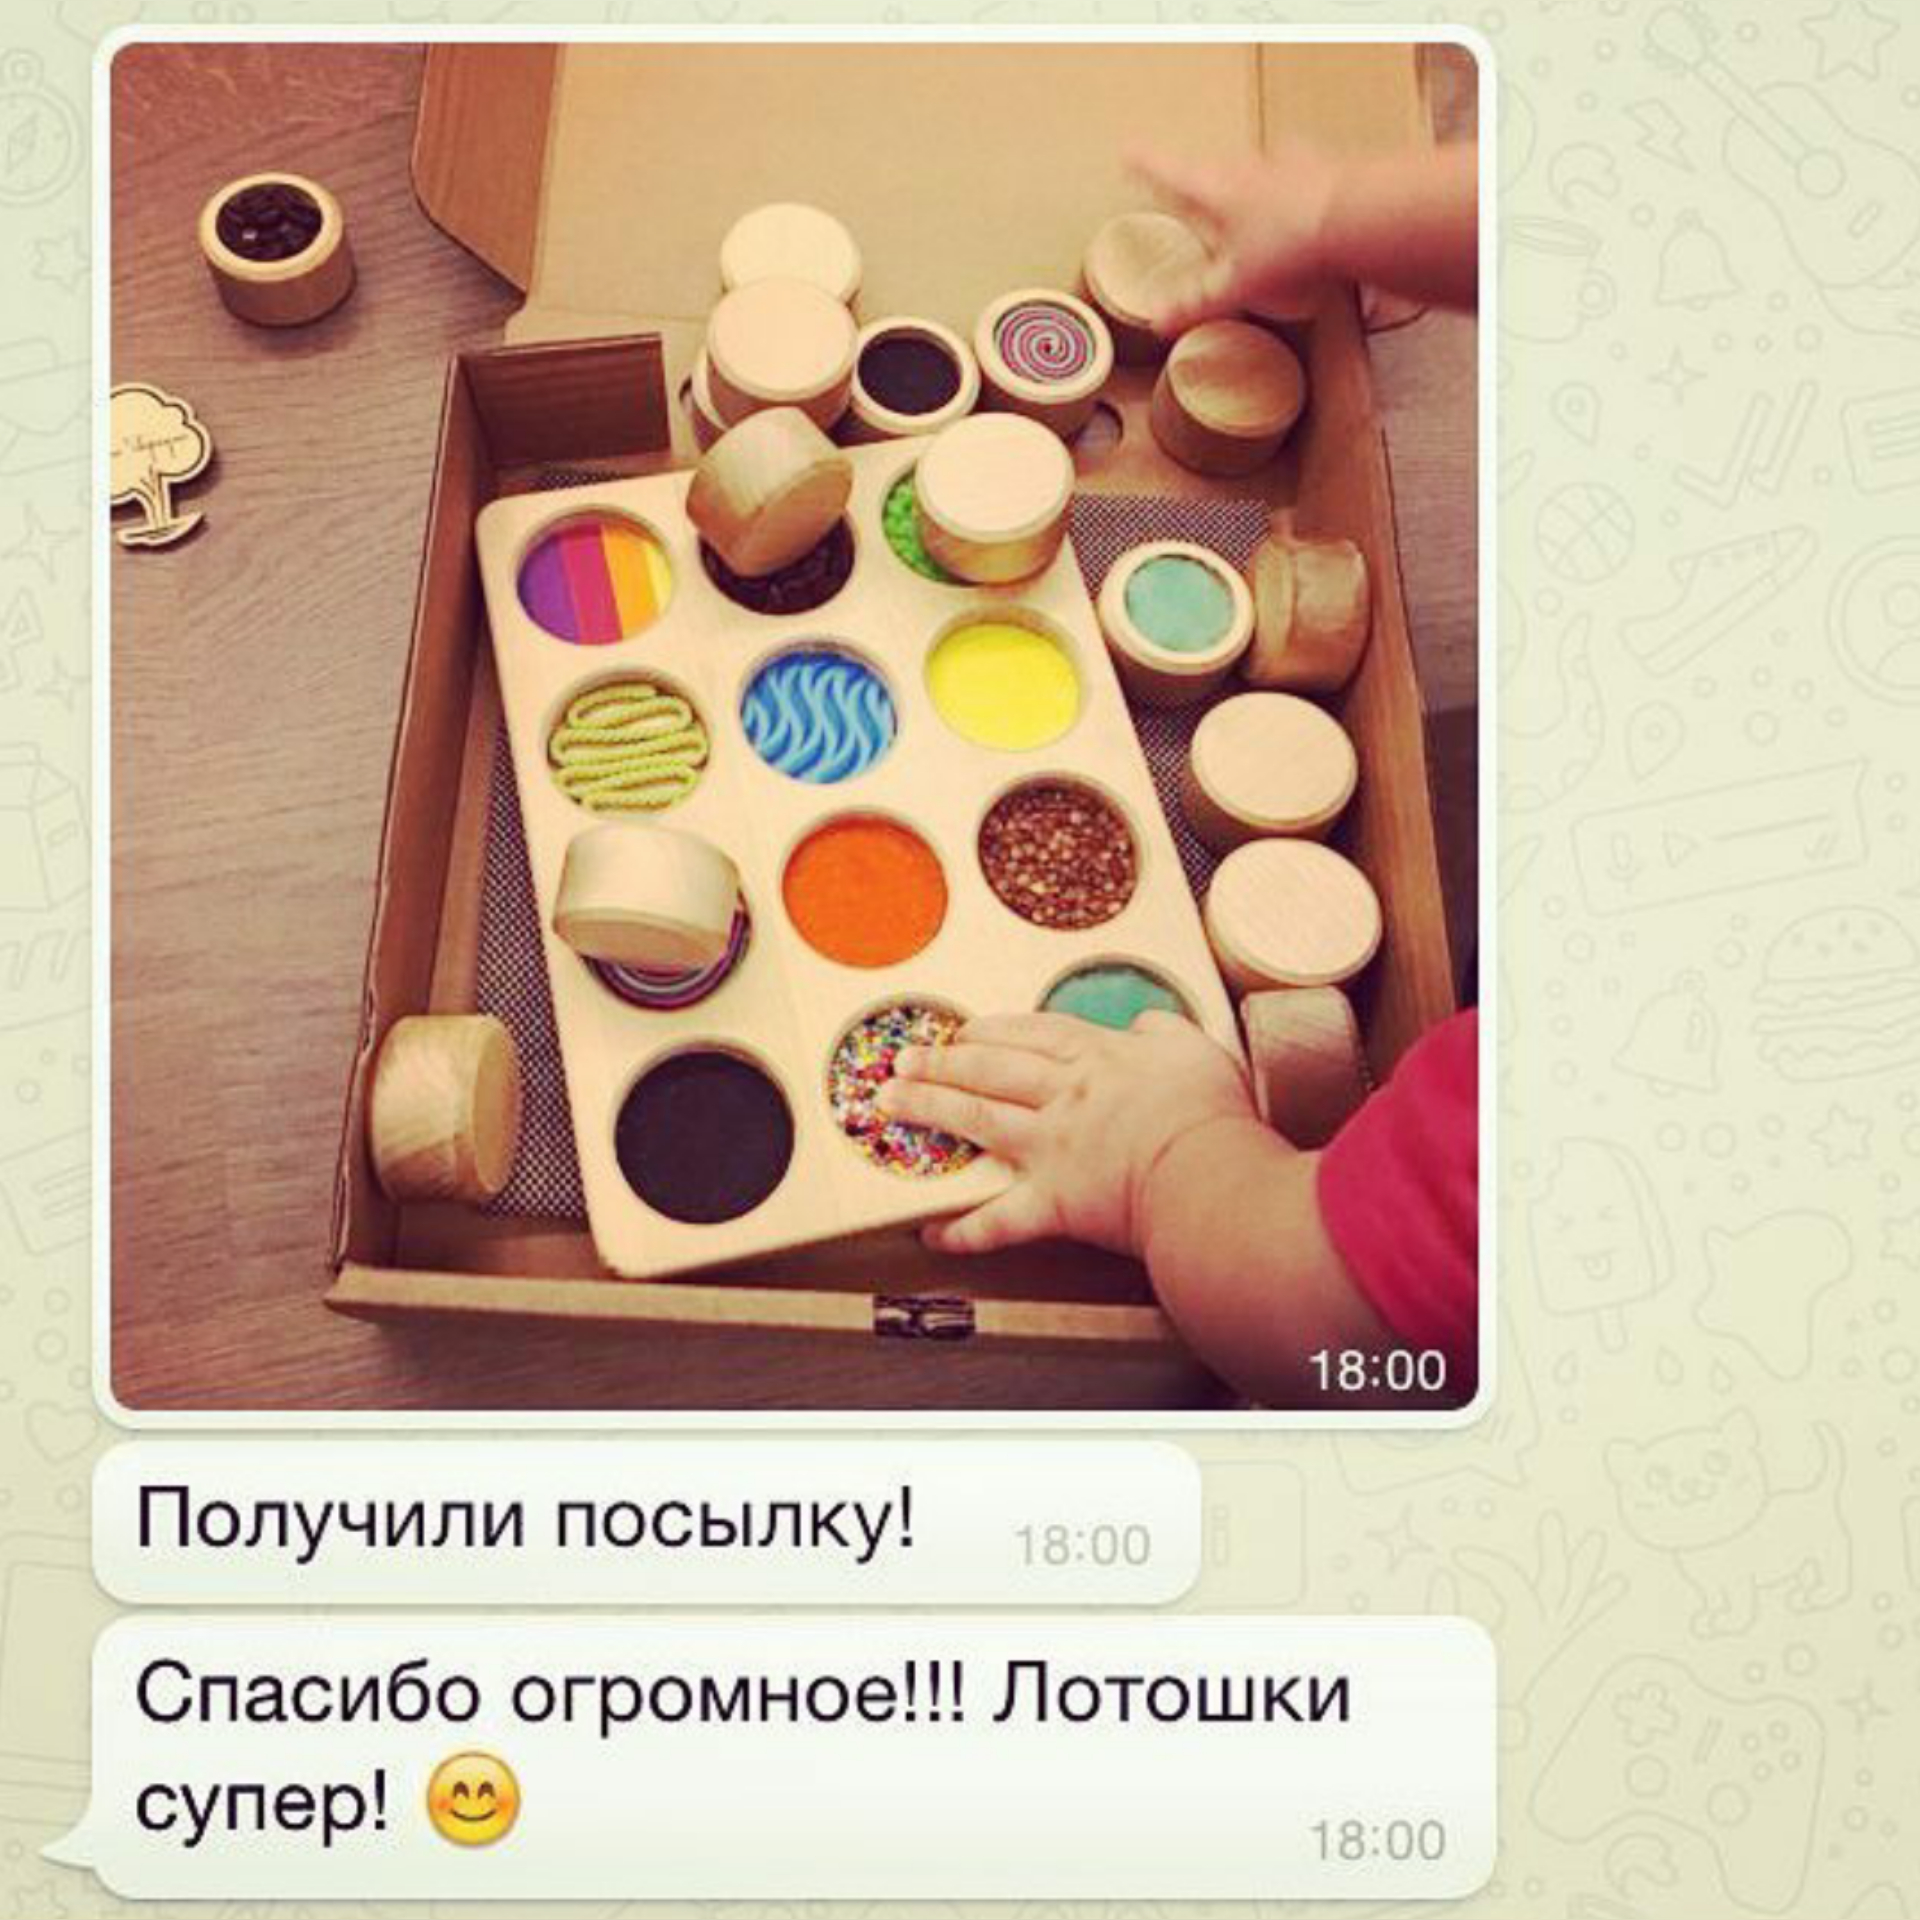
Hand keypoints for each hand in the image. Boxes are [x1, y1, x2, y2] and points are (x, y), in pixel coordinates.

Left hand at [876, 1009, 1261, 1258]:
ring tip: (891, 1104)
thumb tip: (1146, 1023)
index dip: (991, 1030)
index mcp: (1097, 1058)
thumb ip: (1163, 1030)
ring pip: (978, 1122)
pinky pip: (998, 1220)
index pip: (1031, 1034)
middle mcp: (1064, 1097)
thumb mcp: (1196, 1048)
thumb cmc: (1210, 1114)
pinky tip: (930, 1230)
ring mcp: (1052, 1149)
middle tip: (903, 1060)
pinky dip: (962, 1229)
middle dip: (940, 1062)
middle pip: (989, 1070)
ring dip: (929, 1110)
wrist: (1208, 1174)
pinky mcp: (1054, 1204)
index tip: (964, 1030)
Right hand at [1127, 138, 1340, 330]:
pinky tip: (1301, 191)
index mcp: (1217, 190)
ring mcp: (1288, 163)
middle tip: (1192, 183)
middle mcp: (1249, 167)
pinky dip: (1294, 180)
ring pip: (1256, 165)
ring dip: (1248, 175)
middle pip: (1213, 167)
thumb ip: (1195, 300)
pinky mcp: (1323, 168)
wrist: (1354, 219)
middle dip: (1200, 176)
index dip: (1147, 166)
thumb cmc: (1290, 247)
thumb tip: (1158, 318)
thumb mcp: (1234, 285)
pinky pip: (1300, 170)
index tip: (1128, 153)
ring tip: (1248, 191)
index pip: (1170, 173)